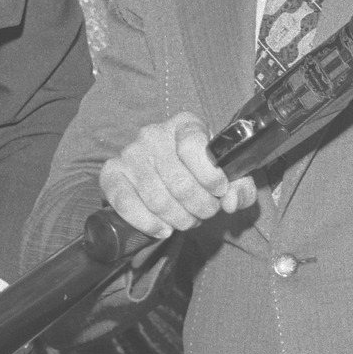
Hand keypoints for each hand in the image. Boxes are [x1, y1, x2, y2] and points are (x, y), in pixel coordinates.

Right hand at [101, 112, 257, 240]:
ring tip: (187, 221)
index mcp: (185, 124)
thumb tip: (231, 202)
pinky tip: (163, 229)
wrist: (165, 173)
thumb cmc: (199, 172)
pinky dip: (147, 223)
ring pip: (157, 198)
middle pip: (179, 181)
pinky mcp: (111, 173)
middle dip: (199, 207)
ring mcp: (130, 153)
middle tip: (205, 213)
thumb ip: (240, 187)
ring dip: (178, 219)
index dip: (210, 175)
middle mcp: (153, 134)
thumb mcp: (227, 174)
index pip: (193, 145)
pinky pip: (125, 203)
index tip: (219, 191)